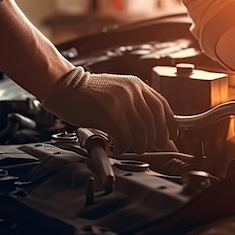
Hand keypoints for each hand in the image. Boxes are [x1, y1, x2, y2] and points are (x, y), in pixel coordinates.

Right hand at [41, 66, 176, 154]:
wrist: (63, 85)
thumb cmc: (86, 93)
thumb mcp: (116, 93)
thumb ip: (134, 107)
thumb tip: (150, 129)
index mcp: (136, 85)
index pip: (162, 106)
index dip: (169, 124)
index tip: (171, 136)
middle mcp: (132, 90)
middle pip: (154, 122)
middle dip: (155, 140)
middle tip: (150, 149)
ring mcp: (122, 101)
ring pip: (141, 132)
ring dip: (139, 145)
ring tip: (131, 149)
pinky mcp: (110, 113)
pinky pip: (125, 137)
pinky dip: (124, 147)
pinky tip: (118, 148)